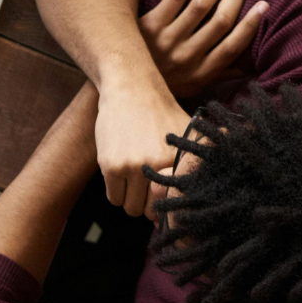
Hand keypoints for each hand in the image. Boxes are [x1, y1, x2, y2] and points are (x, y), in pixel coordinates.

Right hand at [92, 83, 193, 218]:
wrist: (132, 91)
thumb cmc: (160, 116)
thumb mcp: (186, 137)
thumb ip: (189, 168)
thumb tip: (183, 210)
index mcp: (181, 163)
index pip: (174, 204)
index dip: (168, 206)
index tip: (162, 201)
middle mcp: (160, 166)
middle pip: (151, 211)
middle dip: (147, 206)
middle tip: (146, 192)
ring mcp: (134, 166)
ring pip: (131, 208)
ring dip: (131, 200)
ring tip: (133, 183)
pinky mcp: (112, 165)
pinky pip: (113, 198)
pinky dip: (116, 193)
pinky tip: (120, 176)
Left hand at [139, 0, 266, 97]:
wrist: (120, 81)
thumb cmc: (162, 81)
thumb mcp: (191, 86)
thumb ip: (219, 75)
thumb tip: (252, 67)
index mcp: (200, 73)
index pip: (233, 47)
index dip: (251, 24)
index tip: (264, 4)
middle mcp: (185, 58)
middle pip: (220, 21)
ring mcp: (167, 40)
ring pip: (200, 5)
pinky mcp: (150, 24)